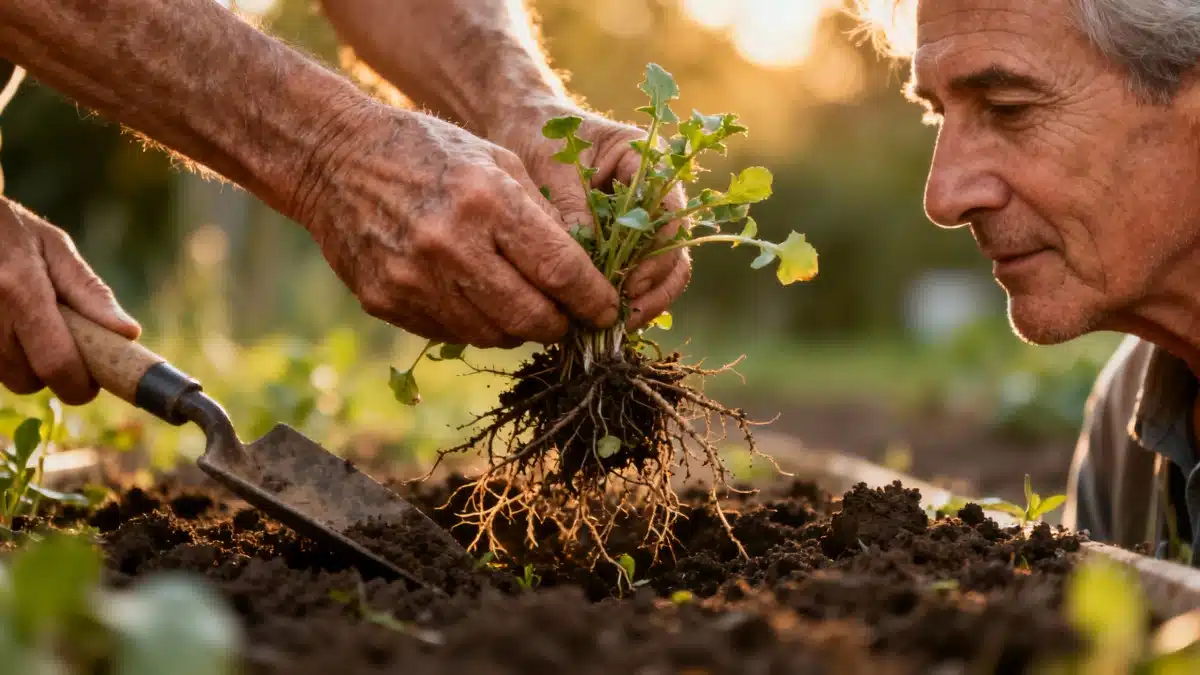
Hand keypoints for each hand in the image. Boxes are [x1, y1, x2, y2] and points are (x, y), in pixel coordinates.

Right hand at [0, 198, 140, 403]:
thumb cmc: (10, 228)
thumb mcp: (54, 248)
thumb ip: (90, 292)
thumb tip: (128, 333)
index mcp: (20, 289)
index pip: (56, 362)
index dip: (79, 385)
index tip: (92, 383)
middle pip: (27, 380)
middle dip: (52, 374)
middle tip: (63, 346)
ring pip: (5, 377)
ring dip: (25, 365)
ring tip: (28, 326)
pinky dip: (4, 355)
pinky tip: (7, 325)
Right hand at [294, 103, 619, 347]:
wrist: (333, 157)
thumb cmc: (428, 151)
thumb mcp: (497, 160)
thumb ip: (542, 217)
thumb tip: (585, 274)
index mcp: (487, 201)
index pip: (560, 270)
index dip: (592, 299)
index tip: (608, 310)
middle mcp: (450, 245)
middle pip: (530, 316)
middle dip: (560, 325)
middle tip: (570, 319)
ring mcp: (413, 279)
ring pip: (492, 334)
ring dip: (518, 328)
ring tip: (525, 308)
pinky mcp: (386, 301)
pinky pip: (450, 333)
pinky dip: (474, 325)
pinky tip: (476, 300)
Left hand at [490, 103, 692, 329]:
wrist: (522, 127)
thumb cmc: (538, 136)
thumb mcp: (552, 167)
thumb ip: (572, 209)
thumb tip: (585, 261)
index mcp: (646, 160)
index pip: (669, 214)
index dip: (656, 256)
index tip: (628, 285)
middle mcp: (654, 192)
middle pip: (675, 250)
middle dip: (653, 289)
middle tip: (622, 317)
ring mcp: (642, 219)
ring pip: (663, 270)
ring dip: (644, 301)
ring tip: (614, 326)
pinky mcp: (623, 242)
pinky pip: (636, 276)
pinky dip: (624, 299)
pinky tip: (603, 319)